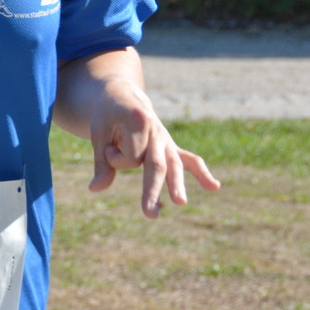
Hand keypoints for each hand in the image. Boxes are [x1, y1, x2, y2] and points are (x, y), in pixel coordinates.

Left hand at [86, 77, 219, 216]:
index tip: (107, 148)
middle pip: (156, 164)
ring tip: (180, 202)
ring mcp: (167, 139)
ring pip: (174, 165)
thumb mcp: (98, 133)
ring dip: (177, 185)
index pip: (130, 155)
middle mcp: (157, 130)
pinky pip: (189, 159)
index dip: (114, 158)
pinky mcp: (171, 146)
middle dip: (152, 190)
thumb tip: (95, 189)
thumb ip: (101, 162)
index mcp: (138, 121)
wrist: (123, 95)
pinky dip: (202, 173)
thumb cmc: (108, 114)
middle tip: (150, 214)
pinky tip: (214, 187)